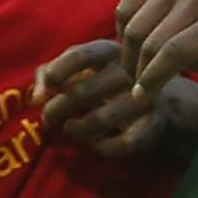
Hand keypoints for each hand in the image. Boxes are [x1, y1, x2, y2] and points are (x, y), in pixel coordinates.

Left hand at [34, 38, 170, 157]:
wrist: (162, 102)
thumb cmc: (107, 81)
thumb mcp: (82, 68)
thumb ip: (51, 73)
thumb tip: (35, 97)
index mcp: (109, 51)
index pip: (78, 56)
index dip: (55, 73)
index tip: (45, 91)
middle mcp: (129, 71)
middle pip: (82, 92)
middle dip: (56, 109)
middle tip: (48, 119)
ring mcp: (144, 98)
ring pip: (98, 120)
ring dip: (75, 130)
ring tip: (69, 129)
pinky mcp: (152, 126)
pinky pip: (119, 144)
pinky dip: (101, 146)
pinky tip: (95, 142)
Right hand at [116, 0, 197, 101]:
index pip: (175, 51)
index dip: (153, 78)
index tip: (143, 96)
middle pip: (151, 42)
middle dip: (139, 72)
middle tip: (139, 89)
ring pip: (133, 27)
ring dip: (128, 55)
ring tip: (138, 72)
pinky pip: (126, 10)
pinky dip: (123, 34)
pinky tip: (136, 48)